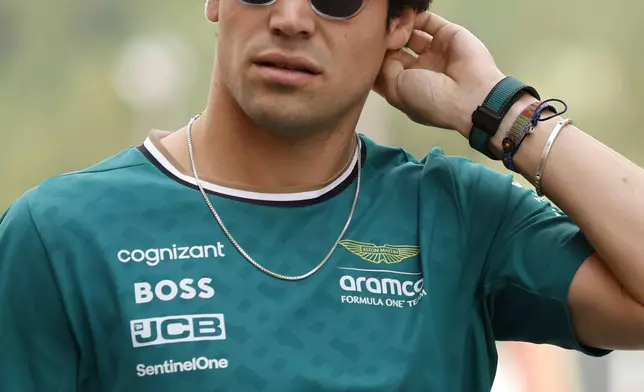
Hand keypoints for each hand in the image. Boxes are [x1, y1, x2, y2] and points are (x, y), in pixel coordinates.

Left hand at [373, 12, 505, 135]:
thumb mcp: (396, 91)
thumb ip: (383, 69)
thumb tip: (381, 52)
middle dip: (385, 41)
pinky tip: (406, 18)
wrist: (470, 95)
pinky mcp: (446, 35)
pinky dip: (415, 17)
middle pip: (395, 50)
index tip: (363, 49)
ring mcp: (433, 52)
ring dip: (399, 28)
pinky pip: (427, 21)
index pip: (384, 70)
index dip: (373, 59)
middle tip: (376, 33)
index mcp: (406, 88)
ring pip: (410, 34)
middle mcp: (418, 70)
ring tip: (392, 25)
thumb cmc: (430, 100)